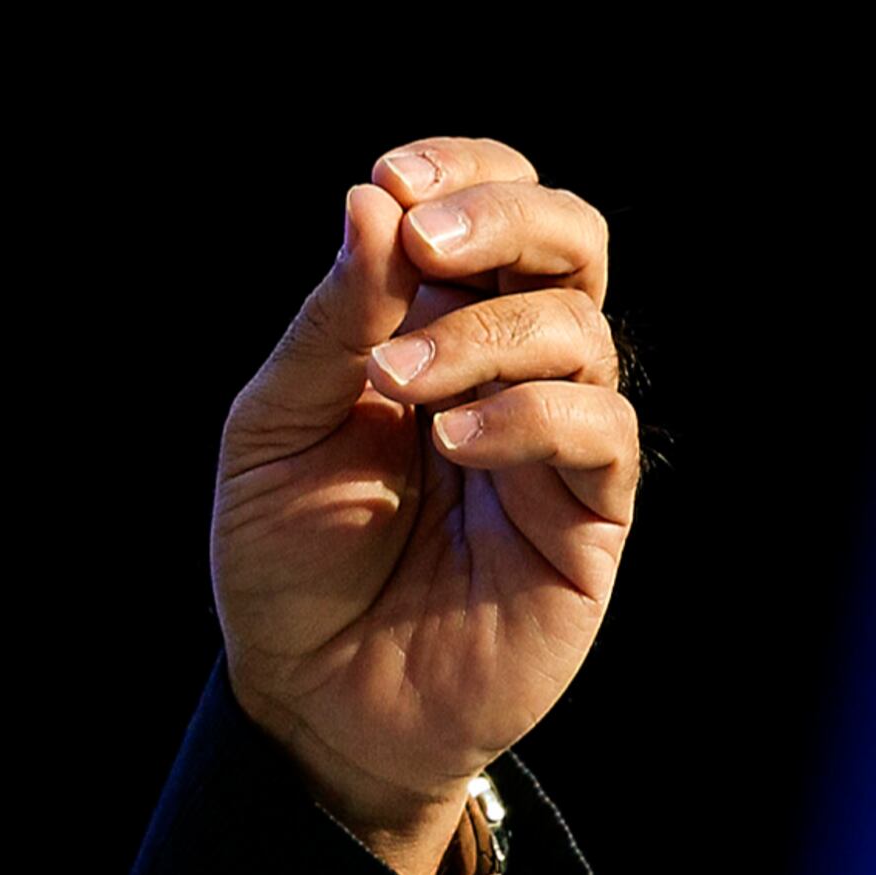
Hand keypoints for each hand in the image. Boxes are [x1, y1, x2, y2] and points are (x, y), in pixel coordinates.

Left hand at [210, 137, 639, 874]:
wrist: (311, 701)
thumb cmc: (288, 560)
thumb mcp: (275, 427)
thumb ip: (331, 321)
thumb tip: (372, 201)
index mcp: (433, 324)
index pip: (492, 204)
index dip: (464, 173)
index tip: (394, 182)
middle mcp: (509, 366)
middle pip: (572, 237)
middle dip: (504, 217)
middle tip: (425, 245)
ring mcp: (556, 441)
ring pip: (582, 328)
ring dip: (486, 333)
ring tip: (400, 387)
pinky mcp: (588, 519)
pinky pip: (600, 431)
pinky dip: (529, 414)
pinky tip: (454, 443)